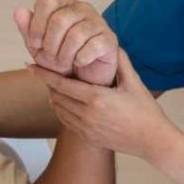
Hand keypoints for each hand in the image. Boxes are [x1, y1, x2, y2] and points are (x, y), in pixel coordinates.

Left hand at [14, 0, 117, 87]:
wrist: (82, 78)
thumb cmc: (59, 58)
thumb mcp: (38, 46)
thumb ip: (27, 29)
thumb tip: (19, 11)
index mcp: (62, 4)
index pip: (46, 2)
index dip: (36, 26)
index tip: (35, 44)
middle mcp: (81, 8)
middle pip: (59, 20)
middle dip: (50, 46)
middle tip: (52, 59)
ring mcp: (98, 22)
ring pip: (75, 35)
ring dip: (64, 56)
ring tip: (64, 64)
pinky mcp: (109, 39)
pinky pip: (92, 46)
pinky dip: (80, 59)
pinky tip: (79, 62)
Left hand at [29, 49, 178, 160]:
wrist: (152, 141)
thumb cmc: (145, 110)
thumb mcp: (134, 82)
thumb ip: (120, 61)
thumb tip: (110, 42)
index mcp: (96, 98)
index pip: (61, 84)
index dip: (43, 73)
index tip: (30, 64)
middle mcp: (87, 115)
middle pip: (56, 96)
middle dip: (48, 83)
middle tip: (43, 69)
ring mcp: (86, 128)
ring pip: (59, 109)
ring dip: (54, 96)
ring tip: (53, 84)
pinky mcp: (87, 137)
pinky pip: (66, 121)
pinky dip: (61, 109)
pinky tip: (64, 101)